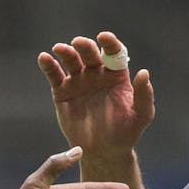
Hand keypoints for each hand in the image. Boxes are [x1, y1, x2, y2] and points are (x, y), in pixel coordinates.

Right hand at [38, 32, 154, 159]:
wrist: (105, 151)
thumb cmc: (127, 132)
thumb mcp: (141, 115)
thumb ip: (144, 94)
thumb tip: (144, 72)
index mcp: (116, 74)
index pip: (113, 53)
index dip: (110, 43)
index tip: (104, 37)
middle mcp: (96, 74)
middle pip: (90, 54)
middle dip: (85, 46)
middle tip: (79, 43)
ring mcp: (78, 81)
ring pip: (71, 61)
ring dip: (65, 53)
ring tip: (59, 49)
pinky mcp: (62, 92)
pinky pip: (55, 75)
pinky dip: (48, 66)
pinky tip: (44, 58)